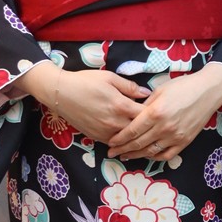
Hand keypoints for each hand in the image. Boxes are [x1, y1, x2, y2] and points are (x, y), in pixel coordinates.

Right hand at [21, 62, 148, 143]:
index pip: (146, 114)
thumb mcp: (110, 78)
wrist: (61, 93)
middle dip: (148, 128)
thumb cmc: (85, 81)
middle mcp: (115, 122)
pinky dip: (122, 142)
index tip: (161, 111)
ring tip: (146, 136)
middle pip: (139, 130)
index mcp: (121, 105)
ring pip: (128, 140)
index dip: (155, 113)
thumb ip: (130, 87)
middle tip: (157, 126)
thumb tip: (147, 92)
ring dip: (136, 137)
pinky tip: (128, 140)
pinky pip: (115, 143)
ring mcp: (105, 132)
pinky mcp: (96, 137)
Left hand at [106, 62, 221, 160]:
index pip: (132, 130)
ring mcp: (175, 136)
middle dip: (122, 149)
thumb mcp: (159, 90)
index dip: (119, 138)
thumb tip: (131, 115)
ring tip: (125, 156)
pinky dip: (154, 157)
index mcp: (155, 112)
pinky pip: (166, 155)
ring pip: (150, 151)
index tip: (111, 142)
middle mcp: (164, 127)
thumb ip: (144, 105)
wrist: (208, 91)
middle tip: (111, 153)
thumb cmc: (182, 86)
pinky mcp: (185, 142)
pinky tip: (146, 156)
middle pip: (138, 143)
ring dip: (135, 155)